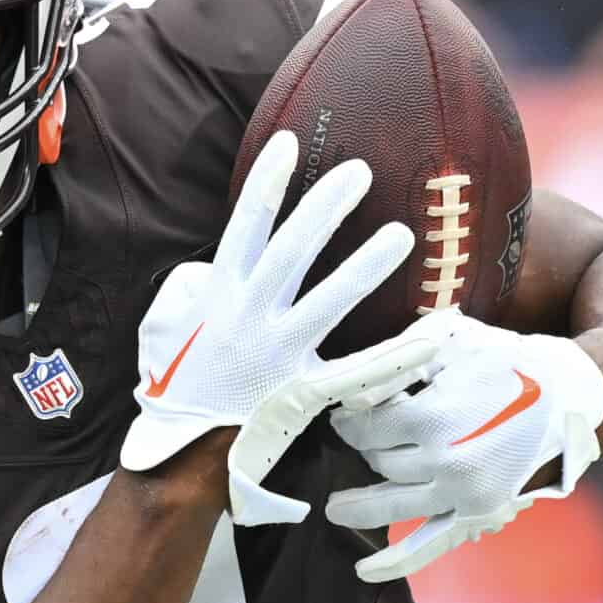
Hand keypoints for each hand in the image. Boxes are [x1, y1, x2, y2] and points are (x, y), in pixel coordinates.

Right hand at [121, 130, 443, 524]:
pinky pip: (357, 370)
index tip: (288, 144)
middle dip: (324, 208)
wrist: (182, 457)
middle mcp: (246, 318)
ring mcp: (276, 354)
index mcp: (219, 297)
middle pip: (290, 252)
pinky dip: (396, 354)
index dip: (265, 183)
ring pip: (327, 302)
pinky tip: (430, 336)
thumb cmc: (181, 389)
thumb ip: (197, 290)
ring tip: (402, 234)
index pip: (243, 227)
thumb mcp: (172, 329)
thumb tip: (218, 263)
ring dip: (364, 266)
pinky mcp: (303, 391)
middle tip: (360, 171)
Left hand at [327, 309, 602, 579]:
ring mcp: (462, 494)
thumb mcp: (451, 344)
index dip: (350, 422)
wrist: (568, 397)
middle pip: (379, 462)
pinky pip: (429, 544)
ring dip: (359, 506)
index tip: (343, 417)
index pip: (366, 428)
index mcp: (433, 419)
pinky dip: (394, 561)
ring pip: (391, 502)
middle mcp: (444, 463)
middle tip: (360, 441)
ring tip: (336, 506)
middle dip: (365, 449)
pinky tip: (364, 570)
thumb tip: (350, 388)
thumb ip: (397, 362)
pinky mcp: (477, 514)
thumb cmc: (507, 361)